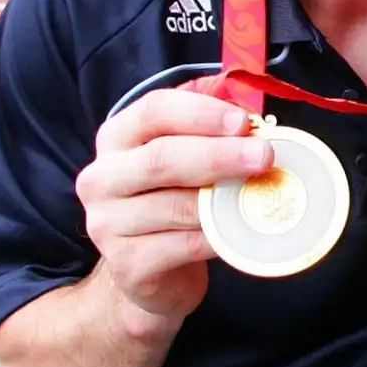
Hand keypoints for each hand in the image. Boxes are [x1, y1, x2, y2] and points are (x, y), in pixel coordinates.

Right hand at [75, 89, 275, 327]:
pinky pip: (183, 246)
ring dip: (225, 200)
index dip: (201, 113)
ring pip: (175, 206)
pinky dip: (218, 239)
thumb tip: (244, 95)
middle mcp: (101, 178)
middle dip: (220, 155)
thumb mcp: (185, 154)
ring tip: (261, 193)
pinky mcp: (127, 264)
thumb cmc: (174, 200)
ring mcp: (107, 223)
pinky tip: (243, 232)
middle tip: (265, 155)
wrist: (152, 271)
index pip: (153, 111)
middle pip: (162, 158)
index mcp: (116, 139)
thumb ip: (207, 122)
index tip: (243, 121)